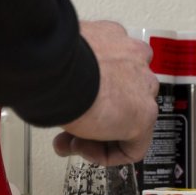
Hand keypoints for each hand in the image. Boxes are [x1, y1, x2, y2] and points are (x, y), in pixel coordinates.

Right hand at [53, 21, 158, 165]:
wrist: (58, 68)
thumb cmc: (51, 59)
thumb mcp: (57, 57)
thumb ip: (64, 69)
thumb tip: (52, 82)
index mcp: (113, 39)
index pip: (110, 70)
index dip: (86, 93)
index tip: (69, 103)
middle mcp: (134, 60)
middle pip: (120, 98)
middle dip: (93, 118)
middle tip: (66, 130)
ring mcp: (143, 88)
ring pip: (126, 122)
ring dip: (96, 137)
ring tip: (70, 142)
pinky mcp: (144, 117)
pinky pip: (132, 147)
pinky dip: (105, 155)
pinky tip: (82, 149)